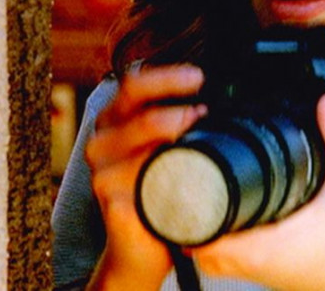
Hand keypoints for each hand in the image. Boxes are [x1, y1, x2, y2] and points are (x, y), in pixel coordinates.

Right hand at [84, 64, 206, 289]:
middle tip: (204, 111)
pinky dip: (175, 176)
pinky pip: (149, 182)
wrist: (139, 247)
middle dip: (176, 104)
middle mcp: (102, 141)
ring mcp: (104, 173)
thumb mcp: (163, 148)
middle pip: (137, 108)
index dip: (166, 77)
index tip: (199, 77)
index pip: (134, 84)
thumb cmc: (157, 189)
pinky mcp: (113, 203)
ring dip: (179, 139)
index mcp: (114, 120)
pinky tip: (192, 177)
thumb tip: (221, 98)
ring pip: (145, 143)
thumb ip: (177, 121)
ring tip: (203, 143)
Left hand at [192, 93, 324, 290]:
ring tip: (192, 174)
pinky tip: (203, 199)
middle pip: (183, 219)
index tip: (192, 157)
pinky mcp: (225, 266)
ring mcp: (225, 266)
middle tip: (190, 157)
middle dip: (182, 186)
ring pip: (184, 232)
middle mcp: (232, 258)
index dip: (187, 185)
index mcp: (255, 243)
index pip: (196, 217)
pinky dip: (194, 220)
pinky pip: (196, 241)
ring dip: (184, 205)